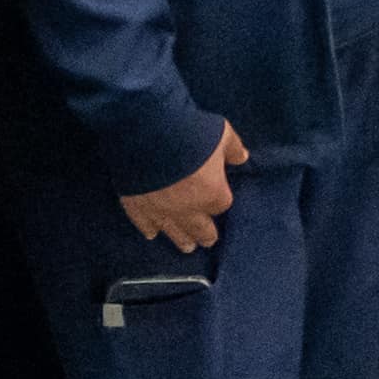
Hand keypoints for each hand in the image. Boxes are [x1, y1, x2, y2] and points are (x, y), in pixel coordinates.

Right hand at [124, 124, 242, 256]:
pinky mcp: (137, 206)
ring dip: (181, 239)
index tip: (218, 197)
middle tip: (207, 241)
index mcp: (213, 194)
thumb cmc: (190, 132)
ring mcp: (161, 211)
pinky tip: (151, 234)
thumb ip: (232, 148)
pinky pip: (144, 224)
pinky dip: (149, 229)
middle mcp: (188, 209)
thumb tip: (242, 157)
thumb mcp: (221, 133)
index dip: (219, 200)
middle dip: (206, 234)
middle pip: (201, 228)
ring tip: (187, 247)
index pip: (221, 205)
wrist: (147, 135)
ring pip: (174, 232)